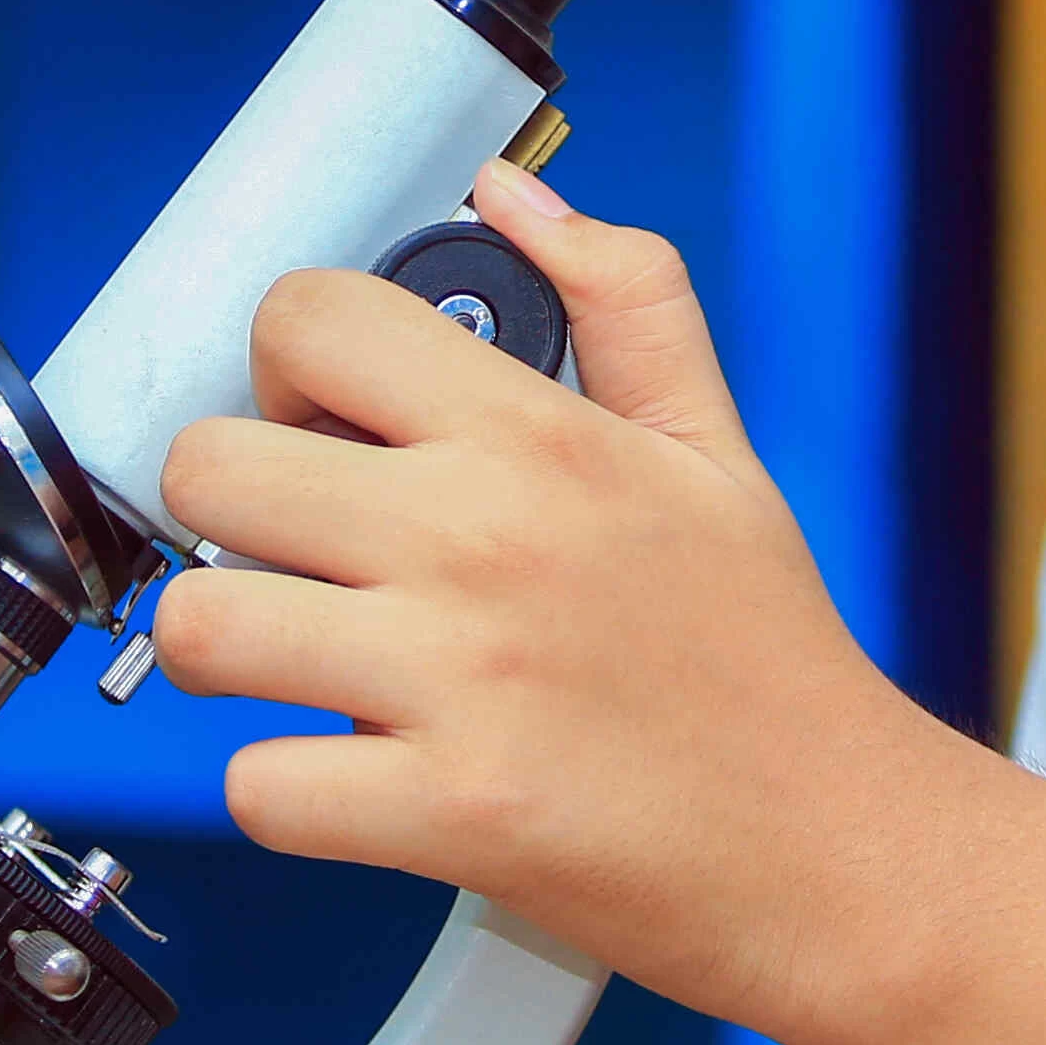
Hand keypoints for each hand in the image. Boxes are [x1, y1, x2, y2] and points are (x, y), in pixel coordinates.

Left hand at [150, 164, 985, 1044]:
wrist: (843, 850)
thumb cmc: (768, 658)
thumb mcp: (713, 447)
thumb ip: (622, 298)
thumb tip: (515, 194)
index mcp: (536, 435)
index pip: (308, 315)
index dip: (283, 367)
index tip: (321, 427)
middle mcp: (480, 537)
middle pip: (207, 465)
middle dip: (228, 512)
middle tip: (298, 555)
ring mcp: (455, 678)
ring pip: (202, 624)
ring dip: (232, 653)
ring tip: (306, 665)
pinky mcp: (446, 812)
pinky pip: (256, 787)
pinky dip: (285, 793)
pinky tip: (353, 777)